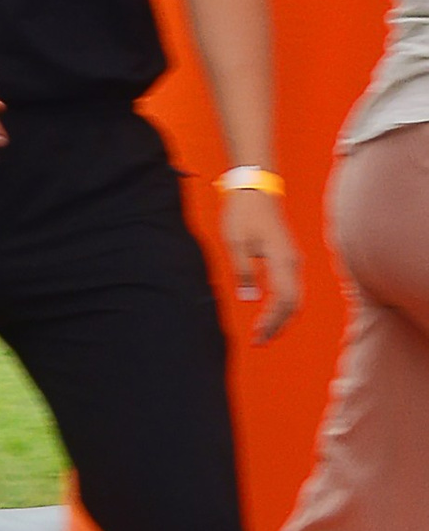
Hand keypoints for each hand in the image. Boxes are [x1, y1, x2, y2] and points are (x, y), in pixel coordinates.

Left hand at [219, 186, 300, 342]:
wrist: (256, 189)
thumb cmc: (243, 213)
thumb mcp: (235, 242)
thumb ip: (243, 271)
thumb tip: (250, 299)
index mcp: (281, 258)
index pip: (283, 300)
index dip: (272, 321)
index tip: (257, 336)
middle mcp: (293, 262)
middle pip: (294, 304)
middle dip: (279, 325)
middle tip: (260, 341)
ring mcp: (294, 260)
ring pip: (296, 298)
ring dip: (282, 318)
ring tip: (265, 333)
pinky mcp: (289, 258)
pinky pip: (293, 288)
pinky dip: (284, 305)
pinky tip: (270, 313)